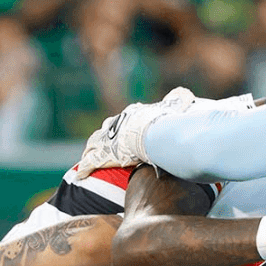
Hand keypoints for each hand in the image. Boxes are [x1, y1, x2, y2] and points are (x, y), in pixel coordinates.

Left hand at [72, 87, 199, 179]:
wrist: (155, 134)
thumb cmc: (165, 121)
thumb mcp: (175, 105)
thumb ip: (179, 98)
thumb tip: (184, 92)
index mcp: (132, 114)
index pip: (125, 119)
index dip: (124, 125)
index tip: (126, 131)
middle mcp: (116, 123)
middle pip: (107, 128)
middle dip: (105, 135)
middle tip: (105, 143)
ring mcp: (108, 138)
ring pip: (95, 142)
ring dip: (92, 149)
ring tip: (89, 155)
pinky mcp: (103, 154)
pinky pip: (91, 161)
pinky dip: (85, 167)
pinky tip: (81, 174)